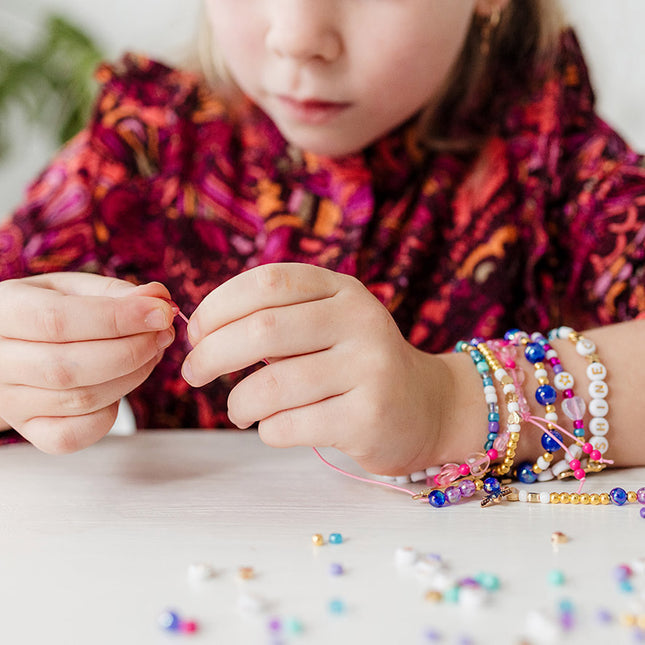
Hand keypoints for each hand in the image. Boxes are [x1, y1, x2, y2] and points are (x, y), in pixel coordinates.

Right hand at [0, 273, 175, 452]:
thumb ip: (114, 292)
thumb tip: (157, 297)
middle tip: (162, 334)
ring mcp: (10, 402)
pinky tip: (122, 383)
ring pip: (81, 400)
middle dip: (132, 350)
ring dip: (132, 376)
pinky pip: (76, 434)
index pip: (57, 320)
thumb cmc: (45, 313)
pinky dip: (111, 412)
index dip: (117, 318)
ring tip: (151, 352)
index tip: (160, 313)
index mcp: (2, 312)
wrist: (11, 348)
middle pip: (68, 367)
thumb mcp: (71, 289)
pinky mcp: (32, 431)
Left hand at [182, 263, 448, 474]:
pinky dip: (266, 430)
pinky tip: (272, 427)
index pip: (268, 282)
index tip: (196, 332)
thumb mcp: (330, 323)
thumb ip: (278, 317)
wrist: (427, 407)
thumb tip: (202, 331)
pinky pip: (289, 426)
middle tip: (194, 373)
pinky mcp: (368, 417)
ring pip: (273, 386)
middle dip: (212, 354)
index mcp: (342, 290)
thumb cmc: (357, 364)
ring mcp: (370, 369)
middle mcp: (360, 321)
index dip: (218, 305)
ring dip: (238, 403)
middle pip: (263, 330)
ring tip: (238, 410)